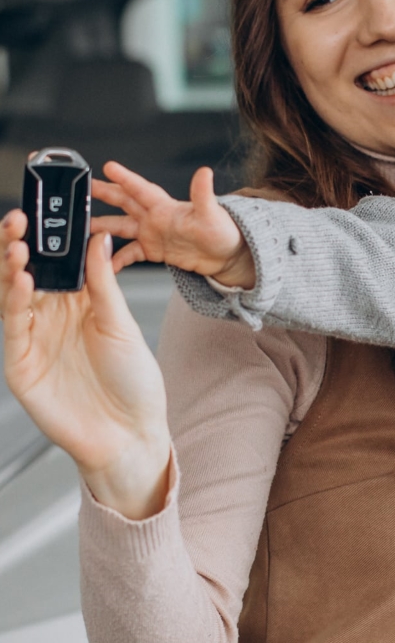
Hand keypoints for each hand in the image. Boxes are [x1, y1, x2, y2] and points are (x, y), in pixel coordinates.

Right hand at [1, 211, 170, 518]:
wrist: (130, 434)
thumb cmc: (134, 384)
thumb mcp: (122, 324)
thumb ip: (103, 283)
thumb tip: (96, 239)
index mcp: (80, 304)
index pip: (56, 261)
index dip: (48, 237)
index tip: (46, 208)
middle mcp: (53, 318)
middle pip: (28, 273)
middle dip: (20, 244)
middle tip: (19, 218)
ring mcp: (34, 340)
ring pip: (13, 294)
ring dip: (12, 267)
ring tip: (16, 244)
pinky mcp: (21, 364)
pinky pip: (13, 326)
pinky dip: (14, 302)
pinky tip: (22, 280)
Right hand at [91, 162, 253, 285]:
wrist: (228, 256)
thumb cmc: (224, 232)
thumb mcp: (212, 214)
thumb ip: (204, 194)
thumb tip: (205, 173)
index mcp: (166, 206)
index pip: (141, 189)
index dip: (125, 178)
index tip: (108, 167)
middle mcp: (156, 217)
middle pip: (125, 202)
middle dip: (104, 194)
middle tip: (83, 188)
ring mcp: (154, 233)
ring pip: (121, 227)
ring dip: (103, 227)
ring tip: (83, 227)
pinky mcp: (155, 250)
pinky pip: (130, 253)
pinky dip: (117, 259)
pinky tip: (105, 264)